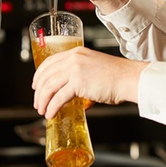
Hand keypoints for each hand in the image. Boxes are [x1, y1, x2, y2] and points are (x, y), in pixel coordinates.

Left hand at [32, 45, 146, 119]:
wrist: (129, 78)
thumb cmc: (118, 77)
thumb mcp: (95, 68)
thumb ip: (82, 78)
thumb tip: (77, 97)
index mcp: (76, 53)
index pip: (50, 62)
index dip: (40, 74)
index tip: (36, 84)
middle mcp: (73, 58)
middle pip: (47, 75)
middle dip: (39, 91)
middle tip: (38, 102)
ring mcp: (75, 69)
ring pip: (49, 86)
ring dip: (43, 100)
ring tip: (42, 110)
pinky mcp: (78, 83)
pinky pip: (59, 97)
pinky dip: (52, 107)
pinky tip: (50, 113)